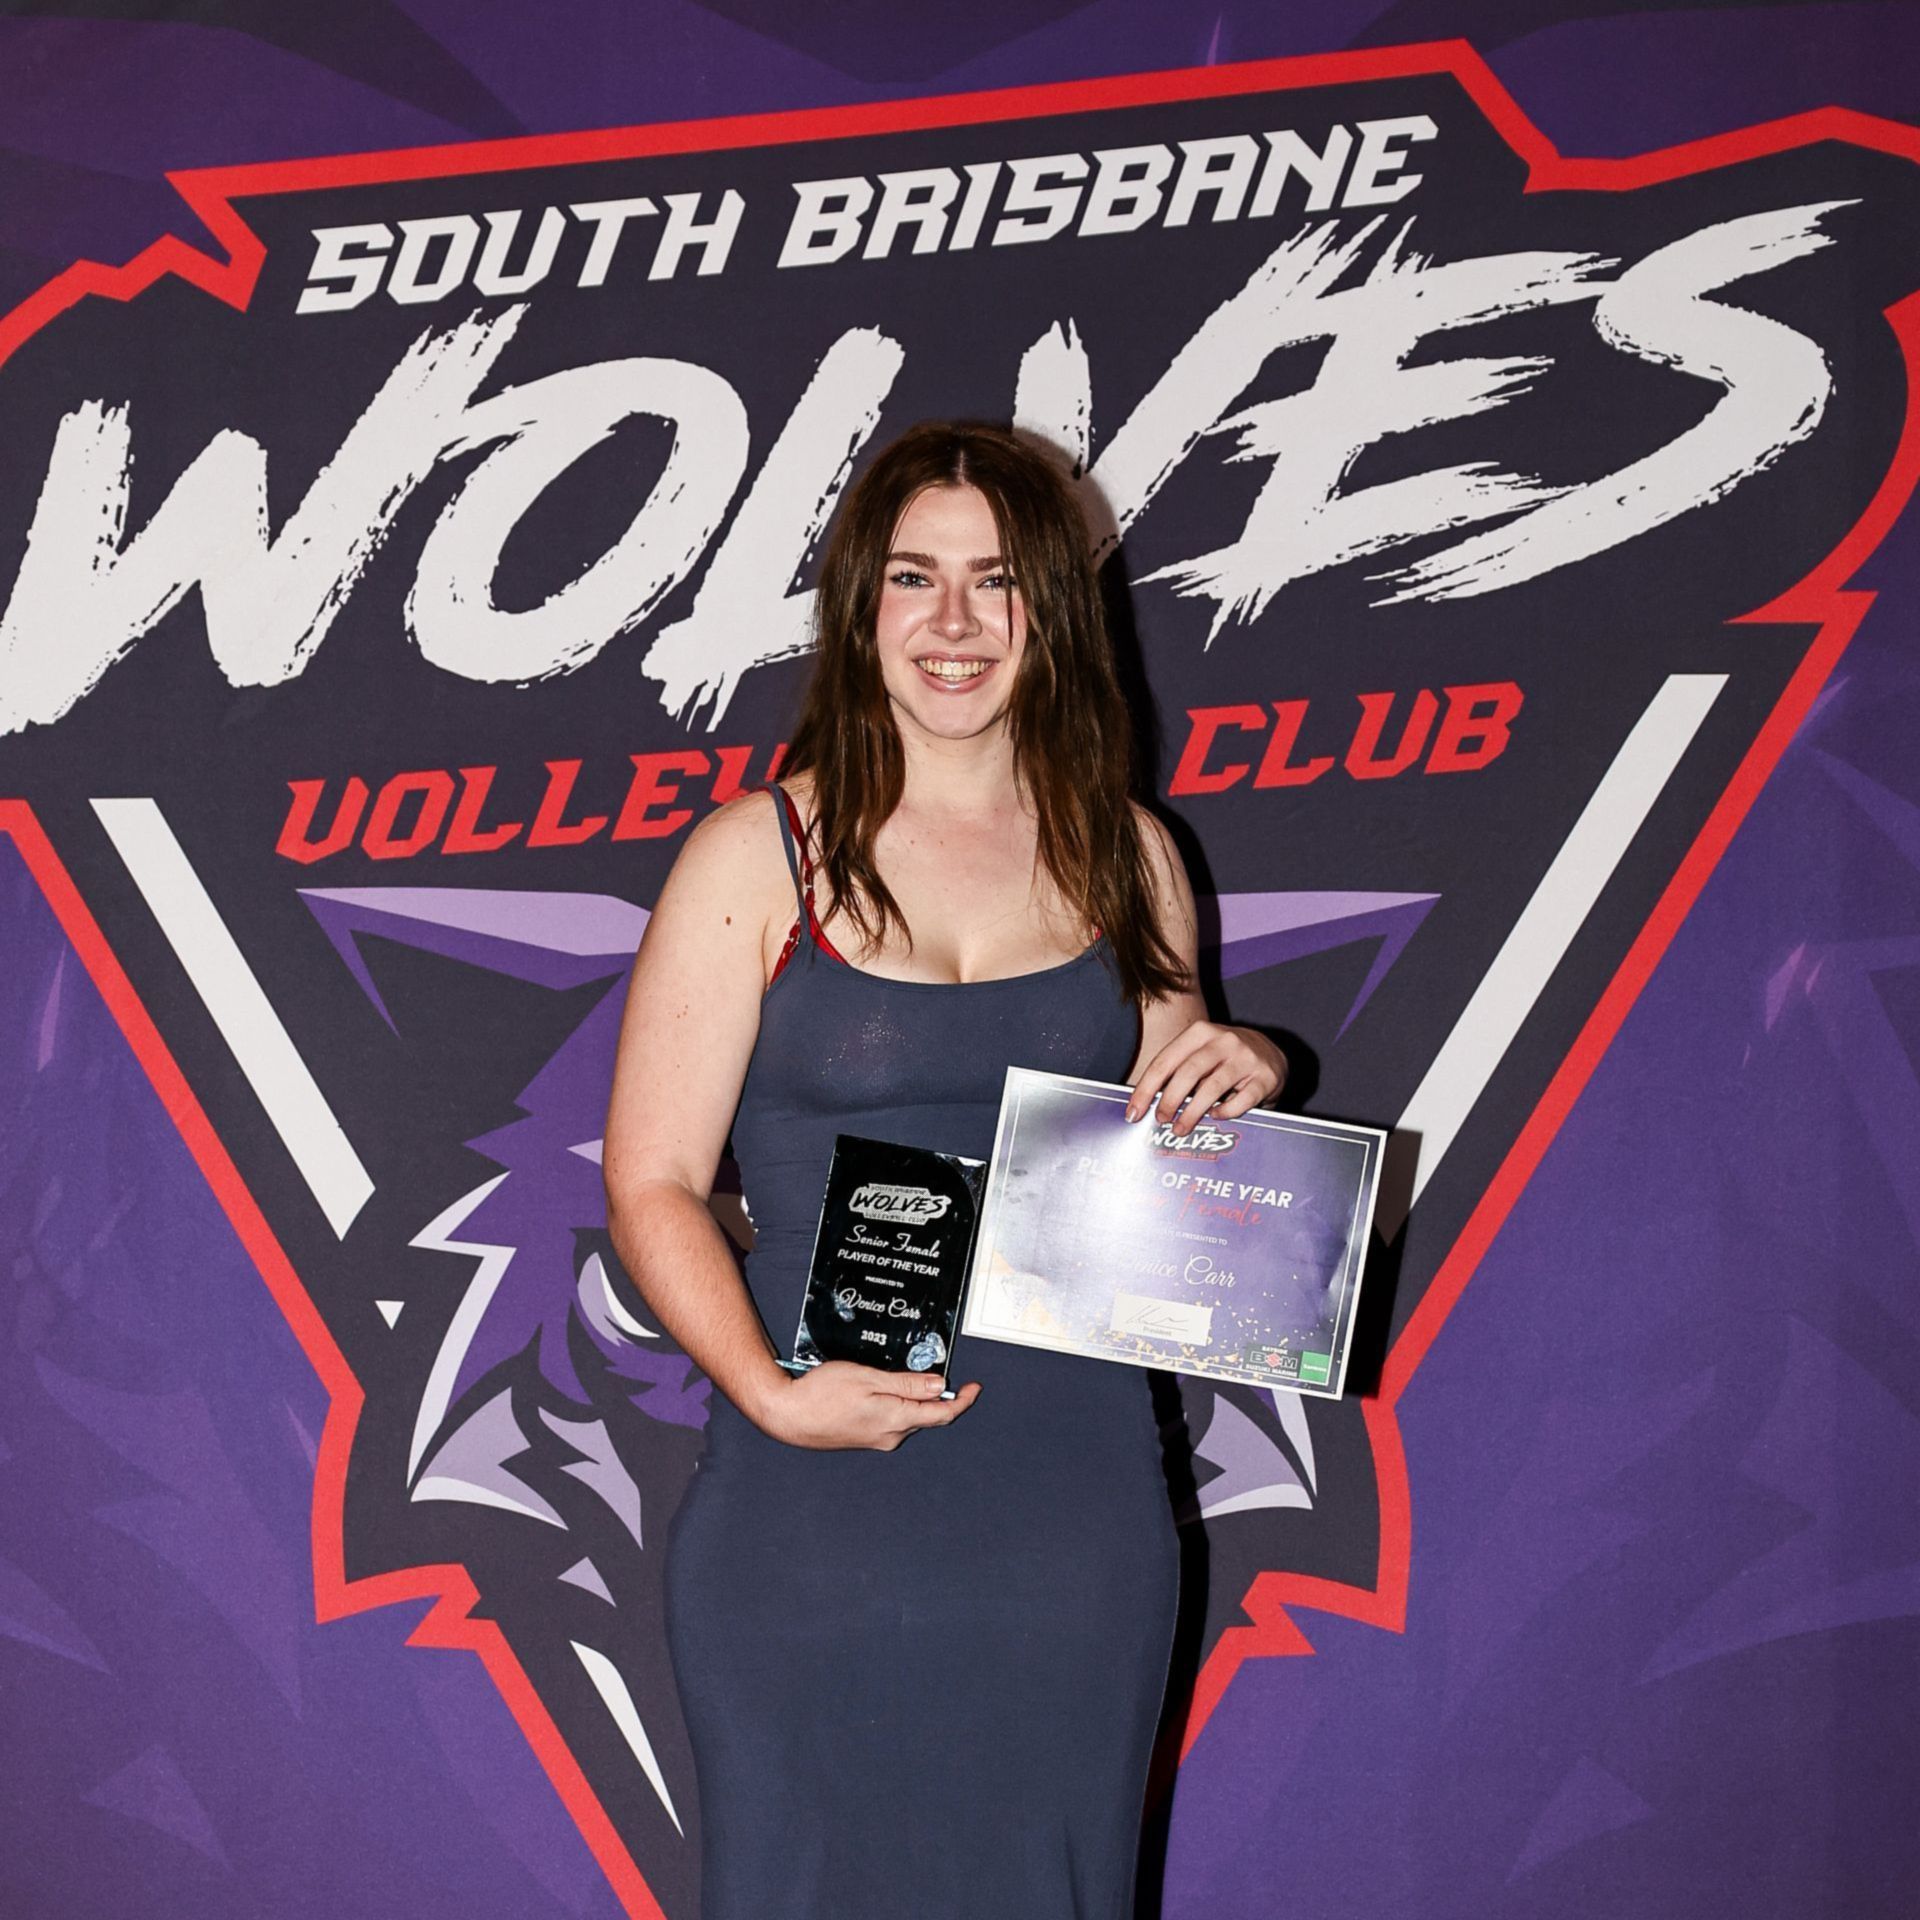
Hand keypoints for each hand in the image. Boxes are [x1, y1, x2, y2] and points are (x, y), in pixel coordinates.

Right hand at [749, 1359, 982, 1450]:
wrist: (788, 1415)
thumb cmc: (822, 1394)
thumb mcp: (868, 1378)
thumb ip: (906, 1384)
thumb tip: (938, 1386)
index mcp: (896, 1420)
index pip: (942, 1414)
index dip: (962, 1401)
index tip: (974, 1388)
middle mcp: (891, 1436)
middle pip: (927, 1415)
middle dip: (936, 1396)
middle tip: (937, 1371)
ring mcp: (878, 1439)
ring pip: (909, 1417)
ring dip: (915, 1399)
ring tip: (904, 1376)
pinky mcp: (866, 1438)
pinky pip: (893, 1420)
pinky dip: (899, 1405)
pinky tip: (885, 1390)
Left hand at [1126, 1020, 1286, 1132]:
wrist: (1271, 1054)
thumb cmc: (1225, 1059)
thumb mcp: (1201, 1054)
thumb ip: (1179, 1072)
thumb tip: (1147, 1105)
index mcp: (1200, 1032)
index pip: (1166, 1061)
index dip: (1146, 1088)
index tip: (1134, 1112)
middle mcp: (1223, 1040)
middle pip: (1188, 1072)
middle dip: (1169, 1100)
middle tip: (1160, 1120)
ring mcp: (1246, 1058)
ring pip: (1212, 1087)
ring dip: (1192, 1112)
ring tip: (1181, 1129)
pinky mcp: (1264, 1078)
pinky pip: (1241, 1100)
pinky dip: (1225, 1112)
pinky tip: (1215, 1117)